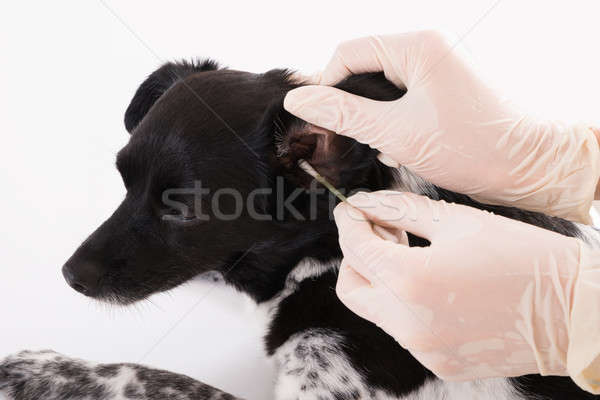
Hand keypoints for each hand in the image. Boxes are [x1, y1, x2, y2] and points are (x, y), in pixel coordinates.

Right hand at [285, 31, 599, 222]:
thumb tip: (297, 100)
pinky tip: (395, 148)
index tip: (320, 124)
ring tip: (375, 147)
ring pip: (379, 88)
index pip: (347, 54)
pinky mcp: (440, 91)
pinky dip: (389, 122)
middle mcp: (426, 49)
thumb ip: (343, 114)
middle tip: (342, 141)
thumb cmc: (469, 147)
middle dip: (349, 106)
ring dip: (369, 118)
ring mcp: (435, 70)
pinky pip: (399, 99)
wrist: (526, 167)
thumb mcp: (395, 133)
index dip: (325, 87)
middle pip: (362, 69)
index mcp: (416, 46)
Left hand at [334, 191, 599, 392]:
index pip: (354, 247)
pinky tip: (433, 284)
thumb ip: (400, 210)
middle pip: (351, 285)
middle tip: (383, 232)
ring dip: (380, 279)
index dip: (348, 222)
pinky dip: (404, 304)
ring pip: (374, 309)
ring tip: (411, 254)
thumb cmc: (523, 256)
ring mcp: (422, 349)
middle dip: (356, 254)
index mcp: (410, 281)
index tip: (352, 208)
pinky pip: (402, 329)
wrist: (576, 312)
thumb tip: (364, 203)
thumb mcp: (457, 220)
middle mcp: (408, 322)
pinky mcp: (438, 363)